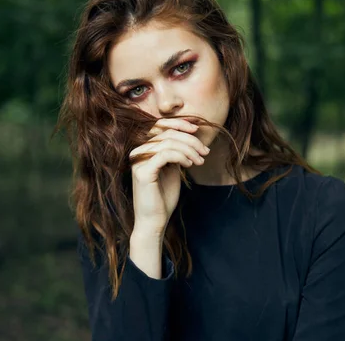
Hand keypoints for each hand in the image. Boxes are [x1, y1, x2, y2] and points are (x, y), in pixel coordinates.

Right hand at [129, 118, 209, 234]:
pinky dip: (182, 156)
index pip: (160, 126)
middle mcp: (138, 152)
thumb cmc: (163, 197)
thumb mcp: (172, 169)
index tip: (197, 130)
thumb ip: (176, 152)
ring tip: (200, 161)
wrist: (154, 221)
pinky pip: (166, 154)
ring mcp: (138, 161)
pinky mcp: (143, 172)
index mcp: (144, 150)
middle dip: (190, 140)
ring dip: (190, 150)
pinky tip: (189, 164)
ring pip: (169, 142)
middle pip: (167, 133)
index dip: (179, 124)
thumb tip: (190, 136)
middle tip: (205, 152)